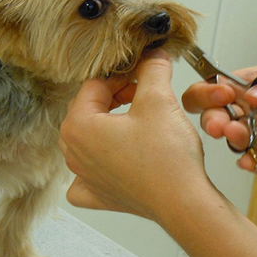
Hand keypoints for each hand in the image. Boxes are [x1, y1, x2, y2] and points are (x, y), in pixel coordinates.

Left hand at [59, 49, 207, 221]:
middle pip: (89, 109)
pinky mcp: (97, 195)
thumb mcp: (158, 99)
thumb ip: (151, 69)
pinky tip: (115, 160)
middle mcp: (73, 152)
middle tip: (143, 95)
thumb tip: (152, 54)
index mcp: (77, 126)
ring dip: (110, 125)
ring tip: (139, 122)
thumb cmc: (167, 157)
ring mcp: (82, 177)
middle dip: (115, 97)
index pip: (94, 85)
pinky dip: (99, 164)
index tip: (142, 75)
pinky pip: (87, 174)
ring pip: (89, 137)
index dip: (122, 76)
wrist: (183, 202)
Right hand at [182, 60, 256, 177]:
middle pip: (220, 116)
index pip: (221, 87)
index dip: (211, 90)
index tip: (221, 94)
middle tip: (219, 123)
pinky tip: (251, 161)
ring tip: (238, 135)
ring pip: (238, 142)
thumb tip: (251, 94)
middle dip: (212, 119)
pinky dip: (254, 165)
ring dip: (233, 139)